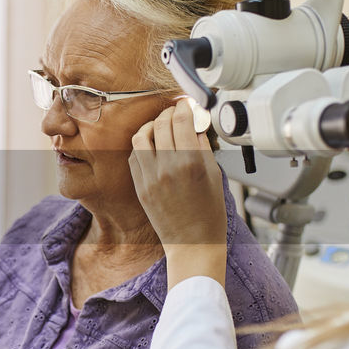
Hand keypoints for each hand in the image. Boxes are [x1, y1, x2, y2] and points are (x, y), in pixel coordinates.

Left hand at [129, 100, 228, 288]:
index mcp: (190, 163)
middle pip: (162, 124)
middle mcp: (167, 167)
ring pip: (142, 136)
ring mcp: (150, 177)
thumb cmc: (208, 215)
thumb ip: (203, 147)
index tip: (188, 104)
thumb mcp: (214, 175)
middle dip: (170, 112)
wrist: (192, 244)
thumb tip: (196, 126)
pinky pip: (134, 155)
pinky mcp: (139, 186)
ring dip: (152, 125)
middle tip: (177, 112)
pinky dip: (142, 145)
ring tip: (162, 126)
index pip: (182, 121)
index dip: (185, 107)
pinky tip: (153, 145)